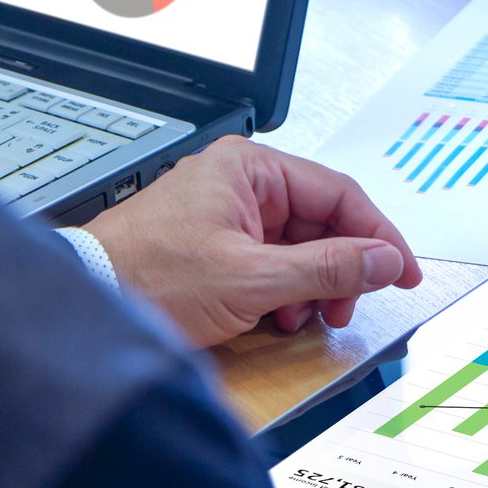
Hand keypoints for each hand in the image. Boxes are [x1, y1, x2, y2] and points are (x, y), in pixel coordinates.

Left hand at [85, 137, 421, 347]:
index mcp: (250, 168)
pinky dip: (284, 293)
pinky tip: (276, 318)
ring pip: (300, 247)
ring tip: (302, 318)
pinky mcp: (217, 245)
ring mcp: (228, 214)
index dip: (379, 236)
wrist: (84, 305)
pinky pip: (273, 262)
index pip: (341, 194)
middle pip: (323, 222)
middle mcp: (241, 183)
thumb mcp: (251, 279)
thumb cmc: (145, 277)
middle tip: (348, 306)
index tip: (402, 270)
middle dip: (340, 270)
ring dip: (311, 287)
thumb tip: (383, 261)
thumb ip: (327, 269)